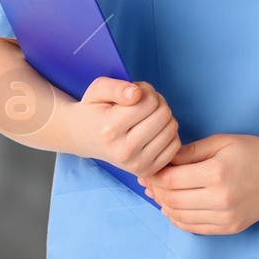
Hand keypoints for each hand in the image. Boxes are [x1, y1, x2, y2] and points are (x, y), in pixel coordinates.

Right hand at [66, 77, 181, 178]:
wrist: (84, 138)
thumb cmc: (93, 110)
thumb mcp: (97, 90)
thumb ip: (116, 87)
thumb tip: (137, 93)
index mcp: (110, 129)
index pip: (148, 102)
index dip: (145, 89)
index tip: (134, 92)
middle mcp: (124, 151)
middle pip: (163, 114)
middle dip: (156, 101)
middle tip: (142, 102)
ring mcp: (136, 164)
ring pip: (171, 128)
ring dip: (163, 116)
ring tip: (146, 115)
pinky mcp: (147, 171)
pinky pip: (175, 145)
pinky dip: (168, 133)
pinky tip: (153, 129)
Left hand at [137, 133, 258, 234]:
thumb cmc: (253, 151)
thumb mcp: (220, 142)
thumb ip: (189, 152)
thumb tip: (163, 160)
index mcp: (217, 173)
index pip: (171, 181)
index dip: (154, 176)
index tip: (149, 169)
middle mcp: (221, 199)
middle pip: (172, 200)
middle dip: (156, 191)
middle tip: (150, 181)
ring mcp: (226, 217)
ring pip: (180, 217)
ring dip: (164, 206)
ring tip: (160, 193)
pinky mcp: (231, 227)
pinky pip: (195, 228)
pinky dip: (178, 219)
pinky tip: (173, 208)